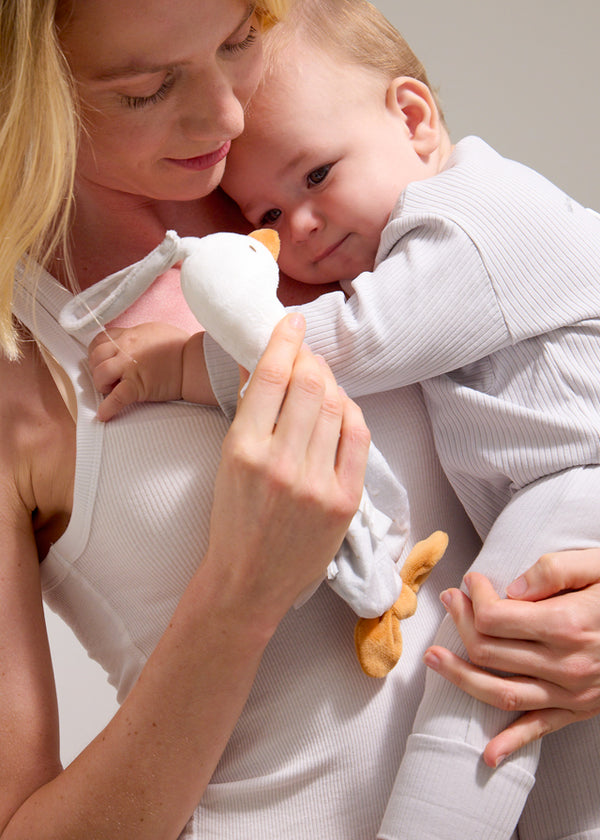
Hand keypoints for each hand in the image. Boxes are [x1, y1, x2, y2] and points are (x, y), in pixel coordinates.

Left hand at [88, 322, 188, 420]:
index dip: (96, 352)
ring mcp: (130, 367)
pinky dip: (108, 408)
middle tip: (106, 378)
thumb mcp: (155, 331)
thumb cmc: (182, 347)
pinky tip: (104, 415)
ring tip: (109, 390)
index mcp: (130, 335)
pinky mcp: (138, 386)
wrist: (194, 362)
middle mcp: (127, 348)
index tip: (100, 360)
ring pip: (100, 374)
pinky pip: (116, 397)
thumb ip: (137, 337)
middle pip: (96, 357)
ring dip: (101, 384)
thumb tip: (129, 345)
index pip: (100, 340)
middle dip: (96, 369)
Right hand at [204, 313, 370, 632]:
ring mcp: (318, 483)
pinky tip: (340, 408)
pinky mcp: (345, 500)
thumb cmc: (232, 520)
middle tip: (306, 353)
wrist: (249, 580)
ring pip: (337, 406)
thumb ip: (247, 410)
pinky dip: (350, 413)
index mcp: (243, 449)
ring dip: (330, 382)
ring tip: (320, 380)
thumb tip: (261, 361)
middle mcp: (282, 463)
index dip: (286, 340)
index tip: (292, 321)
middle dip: (310, 358)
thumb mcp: (226, 461)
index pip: (272, 376)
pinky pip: (358, 437)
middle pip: (311, 384)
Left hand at [424, 549, 599, 766]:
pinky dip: (512, 743)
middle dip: (461, 622)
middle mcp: (566, 663)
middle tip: (451, 601)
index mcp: (567, 623)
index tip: (473, 581)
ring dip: (461, 677)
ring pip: (501, 691)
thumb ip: (554, 570)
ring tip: (433, 659)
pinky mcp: (579, 710)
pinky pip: (539, 729)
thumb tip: (512, 588)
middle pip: (490, 650)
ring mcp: (571, 692)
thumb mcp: (598, 565)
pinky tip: (488, 753)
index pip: (495, 617)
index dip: (476, 596)